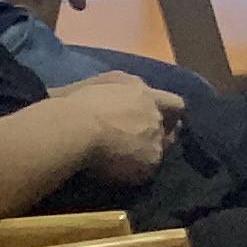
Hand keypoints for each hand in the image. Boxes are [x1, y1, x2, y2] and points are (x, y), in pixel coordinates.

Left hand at [63, 72, 174, 190]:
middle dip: (142, 110)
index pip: (176, 107)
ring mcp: (104, 81)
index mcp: (158, 102)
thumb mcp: (147, 165)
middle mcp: (136, 85)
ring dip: (112, 105)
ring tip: (100, 126)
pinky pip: (87, 93)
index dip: (171, 124)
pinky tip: (76, 122)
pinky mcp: (73, 84)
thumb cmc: (116, 149)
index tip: (162, 140)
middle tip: (131, 131)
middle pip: (147, 94)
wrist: (69, 129)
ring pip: (116, 90)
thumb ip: (156, 152)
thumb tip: (154, 149)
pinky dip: (86, 106)